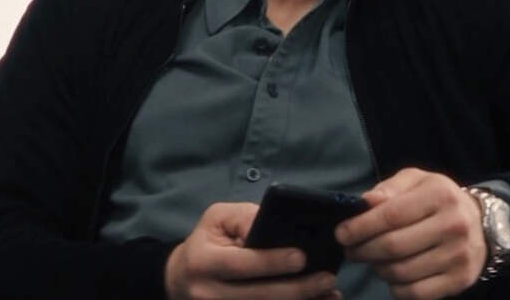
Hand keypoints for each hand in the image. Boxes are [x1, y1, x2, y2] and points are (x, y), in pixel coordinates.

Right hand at [165, 202, 341, 299]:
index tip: (301, 257)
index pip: (241, 264)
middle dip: (297, 289)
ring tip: (329, 295)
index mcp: (203, 261)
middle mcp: (209, 293)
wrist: (180, 279)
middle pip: (259, 296)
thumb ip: (245, 218)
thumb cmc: (205, 242)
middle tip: (327, 279)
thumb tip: (279, 226)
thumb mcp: (216, 219)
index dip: (271, 262)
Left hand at [335, 168, 486, 299]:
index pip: (390, 215)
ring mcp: (458, 255)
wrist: (481, 224)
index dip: (360, 227)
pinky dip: (396, 288)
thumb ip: (388, 189)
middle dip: (363, 250)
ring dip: (377, 269)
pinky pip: (416, 293)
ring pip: (401, 272)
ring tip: (372, 260)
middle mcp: (453, 225)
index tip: (341, 234)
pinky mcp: (460, 280)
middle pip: (393, 247)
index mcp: (439, 195)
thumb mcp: (415, 181)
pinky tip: (392, 276)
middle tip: (351, 250)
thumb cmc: (437, 199)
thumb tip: (364, 203)